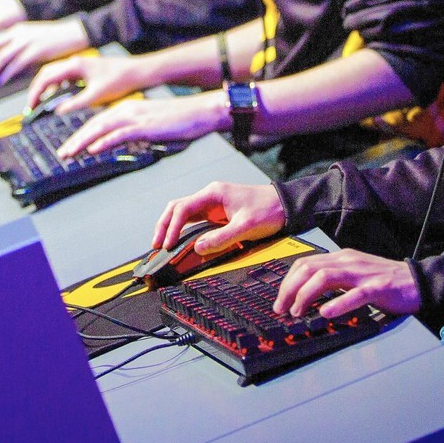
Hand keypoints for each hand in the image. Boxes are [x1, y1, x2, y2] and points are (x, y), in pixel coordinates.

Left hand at [0, 18, 88, 90]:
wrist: (74, 32)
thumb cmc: (54, 40)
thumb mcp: (32, 40)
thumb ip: (18, 50)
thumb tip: (5, 67)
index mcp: (15, 30)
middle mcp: (18, 33)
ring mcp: (27, 41)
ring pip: (1, 56)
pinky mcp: (37, 49)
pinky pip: (17, 63)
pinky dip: (6, 73)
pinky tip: (0, 82)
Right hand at [25, 52, 148, 112]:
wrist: (136, 72)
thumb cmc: (119, 81)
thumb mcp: (95, 96)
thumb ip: (74, 104)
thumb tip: (57, 111)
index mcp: (74, 66)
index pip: (46, 77)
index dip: (35, 92)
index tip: (31, 107)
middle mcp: (74, 62)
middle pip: (46, 74)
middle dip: (37, 90)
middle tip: (32, 107)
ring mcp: (79, 65)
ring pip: (55, 75)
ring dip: (47, 88)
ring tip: (43, 104)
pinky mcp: (84, 70)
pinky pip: (65, 77)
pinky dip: (58, 87)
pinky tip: (60, 99)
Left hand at [55, 91, 227, 158]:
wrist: (200, 112)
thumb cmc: (179, 121)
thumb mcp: (151, 127)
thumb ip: (135, 134)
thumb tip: (124, 144)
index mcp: (127, 110)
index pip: (97, 123)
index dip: (81, 135)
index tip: (69, 147)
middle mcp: (127, 110)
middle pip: (94, 125)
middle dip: (75, 140)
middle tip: (62, 154)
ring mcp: (135, 117)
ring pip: (101, 129)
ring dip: (83, 142)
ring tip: (70, 153)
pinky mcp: (145, 126)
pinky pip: (120, 135)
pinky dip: (104, 142)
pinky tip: (93, 150)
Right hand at [152, 182, 284, 255]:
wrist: (286, 205)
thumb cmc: (269, 211)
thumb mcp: (246, 227)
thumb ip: (221, 238)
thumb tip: (197, 248)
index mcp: (213, 193)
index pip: (183, 208)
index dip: (172, 227)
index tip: (166, 245)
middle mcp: (210, 196)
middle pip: (177, 207)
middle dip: (164, 225)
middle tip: (157, 245)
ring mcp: (213, 204)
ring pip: (183, 212)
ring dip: (171, 226)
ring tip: (163, 244)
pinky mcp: (217, 212)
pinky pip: (195, 219)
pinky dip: (183, 229)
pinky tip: (179, 241)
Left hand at [272, 249, 419, 319]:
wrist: (418, 280)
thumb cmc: (385, 281)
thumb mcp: (354, 275)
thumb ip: (334, 281)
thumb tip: (307, 295)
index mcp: (342, 257)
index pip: (305, 263)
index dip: (288, 281)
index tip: (280, 300)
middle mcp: (349, 261)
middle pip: (309, 268)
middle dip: (290, 289)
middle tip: (282, 308)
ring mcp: (363, 274)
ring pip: (325, 277)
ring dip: (306, 295)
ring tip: (298, 311)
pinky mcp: (378, 288)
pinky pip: (355, 294)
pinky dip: (338, 303)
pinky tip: (326, 313)